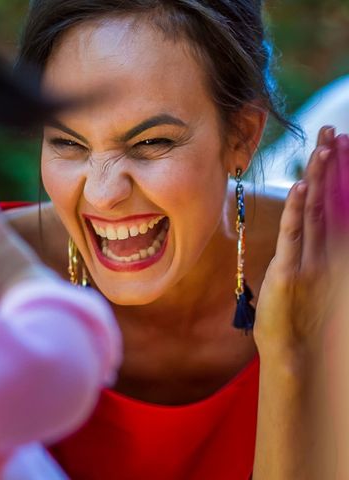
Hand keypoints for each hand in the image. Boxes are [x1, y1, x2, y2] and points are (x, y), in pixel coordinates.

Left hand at [254, 126, 348, 358]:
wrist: (292, 355)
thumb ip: (298, 255)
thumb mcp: (297, 282)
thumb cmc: (291, 321)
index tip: (333, 148)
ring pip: (315, 210)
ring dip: (318, 177)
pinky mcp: (292, 271)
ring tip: (323, 146)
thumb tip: (296, 231)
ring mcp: (310, 260)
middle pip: (327, 199)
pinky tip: (303, 186)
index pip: (328, 205)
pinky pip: (296, 234)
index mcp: (322, 252)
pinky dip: (300, 210)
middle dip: (329, 165)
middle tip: (332, 131)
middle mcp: (322, 252)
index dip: (330, 176)